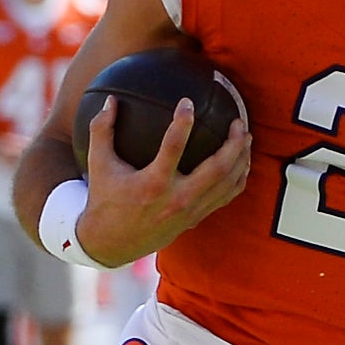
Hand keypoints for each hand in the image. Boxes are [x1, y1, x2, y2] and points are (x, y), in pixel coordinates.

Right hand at [76, 95, 250, 266]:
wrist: (111, 244)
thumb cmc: (105, 200)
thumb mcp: (98, 165)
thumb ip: (101, 130)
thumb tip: (110, 100)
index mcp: (152, 184)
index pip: (172, 148)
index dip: (182, 123)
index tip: (187, 102)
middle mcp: (177, 199)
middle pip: (217, 169)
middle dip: (233, 144)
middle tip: (238, 121)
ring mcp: (190, 210)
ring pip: (228, 183)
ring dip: (242, 158)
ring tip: (245, 136)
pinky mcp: (197, 218)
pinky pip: (226, 197)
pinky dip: (238, 178)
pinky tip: (241, 161)